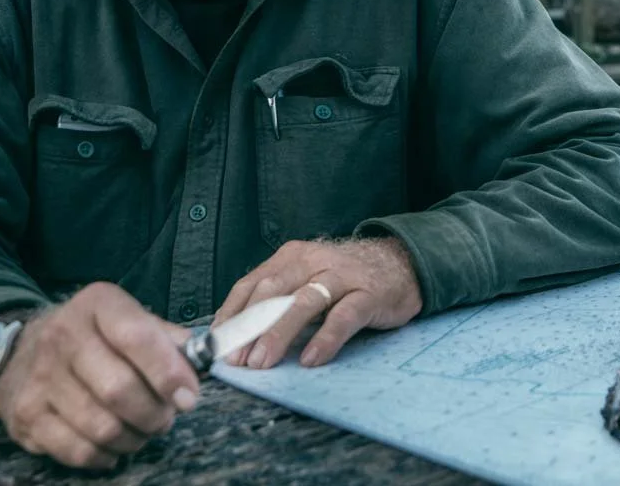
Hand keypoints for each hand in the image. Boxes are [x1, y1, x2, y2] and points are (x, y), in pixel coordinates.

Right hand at [0, 282, 200, 470]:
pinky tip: (114, 444)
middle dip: (155, 414)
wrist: (21, 351)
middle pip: (119, 390)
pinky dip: (106, 455)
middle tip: (166, 417)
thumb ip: (166, 338)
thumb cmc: (93, 338)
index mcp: (97, 304)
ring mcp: (40, 378)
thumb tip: (203, 360)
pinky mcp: (26, 415)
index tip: (188, 396)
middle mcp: (62, 336)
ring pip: (102, 427)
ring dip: (135, 437)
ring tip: (143, 429)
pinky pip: (78, 451)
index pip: (137, 337)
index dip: (169, 372)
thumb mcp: (128, 320)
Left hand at [214, 237, 422, 370]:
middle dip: (249, 328)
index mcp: (292, 257)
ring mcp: (341, 276)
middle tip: (236, 361)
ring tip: (263, 362)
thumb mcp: (307, 280)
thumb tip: (237, 334)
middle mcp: (313, 261)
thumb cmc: (346, 279)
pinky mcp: (369, 294)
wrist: (402, 263)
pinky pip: (344, 316)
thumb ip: (278, 300)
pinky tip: (312, 359)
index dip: (231, 315)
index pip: (252, 284)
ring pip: (304, 303)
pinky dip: (325, 338)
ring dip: (279, 333)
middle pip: (273, 292)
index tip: (216, 345)